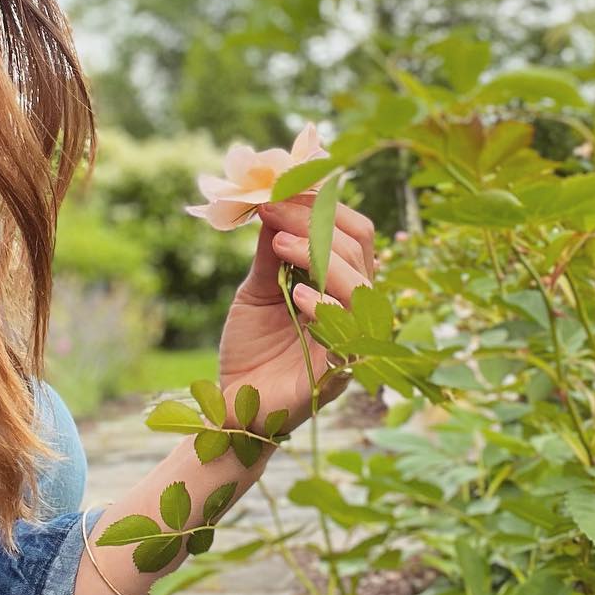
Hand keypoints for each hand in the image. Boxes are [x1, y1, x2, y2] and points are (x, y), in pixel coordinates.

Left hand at [217, 193, 377, 436]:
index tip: (279, 188)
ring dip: (318, 255)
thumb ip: (270, 252)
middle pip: (361, 246)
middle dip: (316, 220)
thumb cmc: (251, 348)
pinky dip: (324, 307)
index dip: (321, 204)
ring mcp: (352, 338)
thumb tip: (274, 202)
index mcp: (340, 283)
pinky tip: (296, 295)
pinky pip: (346, 334)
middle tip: (273, 210)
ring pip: (359, 283)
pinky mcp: (338, 373)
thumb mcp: (257, 289)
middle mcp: (355, 307)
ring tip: (279, 246)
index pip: (352, 231)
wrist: (233, 406)